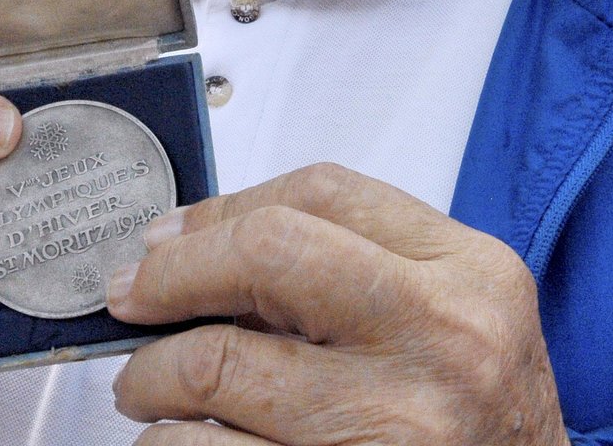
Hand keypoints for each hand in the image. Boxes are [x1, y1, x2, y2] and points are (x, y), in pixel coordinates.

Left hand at [107, 164, 569, 445]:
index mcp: (465, 274)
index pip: (321, 192)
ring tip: (148, 385)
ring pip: (217, 368)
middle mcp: (440, 342)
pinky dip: (171, 443)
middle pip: (266, 254)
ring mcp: (394, 428)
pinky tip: (179, 439)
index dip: (225, 207)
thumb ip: (347, 262)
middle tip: (132, 293)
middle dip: (175, 271)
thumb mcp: (449, 313)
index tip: (171, 236)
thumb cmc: (479, 419)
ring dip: (153, 375)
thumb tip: (189, 245)